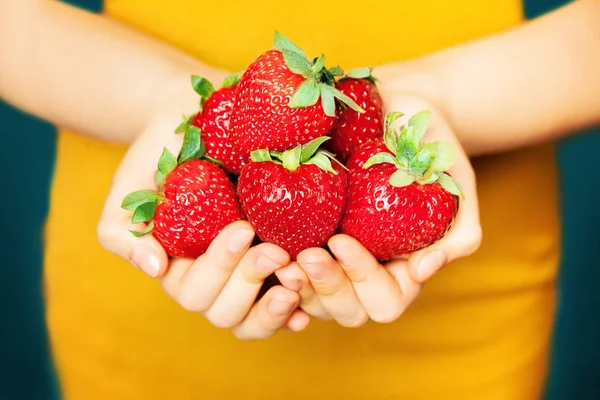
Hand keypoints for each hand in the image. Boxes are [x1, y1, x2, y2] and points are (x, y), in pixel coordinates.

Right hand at [97, 112, 309, 338]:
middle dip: (250, 282)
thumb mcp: (132, 186)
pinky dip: (296, 313)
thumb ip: (123, 230)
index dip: (219, 268)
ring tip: (297, 278)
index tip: (243, 228)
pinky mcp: (275, 267)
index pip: (195, 292)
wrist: (199, 126)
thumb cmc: (162, 155)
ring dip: (275, 308)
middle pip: (226, 312)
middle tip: (276, 251)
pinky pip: (285, 307)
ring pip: (254, 320)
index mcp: (178, 270)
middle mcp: (213, 281)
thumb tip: (154, 268)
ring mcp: (245, 278)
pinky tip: (308, 309)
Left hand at [277, 93, 481, 326]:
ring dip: (293, 284)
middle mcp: (364, 271)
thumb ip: (458, 230)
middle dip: (325, 287)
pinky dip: (269, 264)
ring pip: (310, 298)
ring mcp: (332, 257)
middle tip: (305, 254)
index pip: (385, 300)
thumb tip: (425, 269)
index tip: (343, 240)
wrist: (396, 108)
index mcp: (401, 269)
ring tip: (274, 255)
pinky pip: (284, 265)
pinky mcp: (303, 234)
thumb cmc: (431, 145)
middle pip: (345, 310)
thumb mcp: (456, 182)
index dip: (363, 280)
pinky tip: (256, 241)